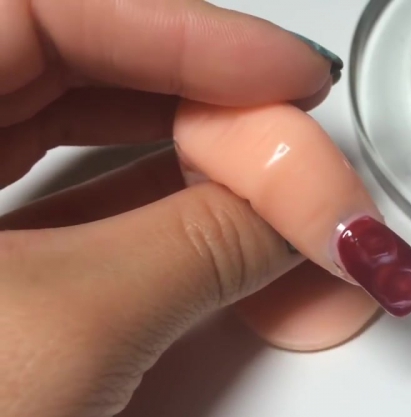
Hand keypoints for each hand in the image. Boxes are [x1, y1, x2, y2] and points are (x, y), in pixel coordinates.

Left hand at [0, 1, 410, 416]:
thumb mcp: (66, 328)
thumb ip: (195, 247)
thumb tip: (301, 213)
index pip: (46, 10)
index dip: (186, 31)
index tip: (292, 76)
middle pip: (78, 76)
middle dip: (206, 115)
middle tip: (297, 158)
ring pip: (82, 151)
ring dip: (197, 182)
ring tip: (282, 214)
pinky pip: (78, 224)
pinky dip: (162, 236)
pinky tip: (225, 252)